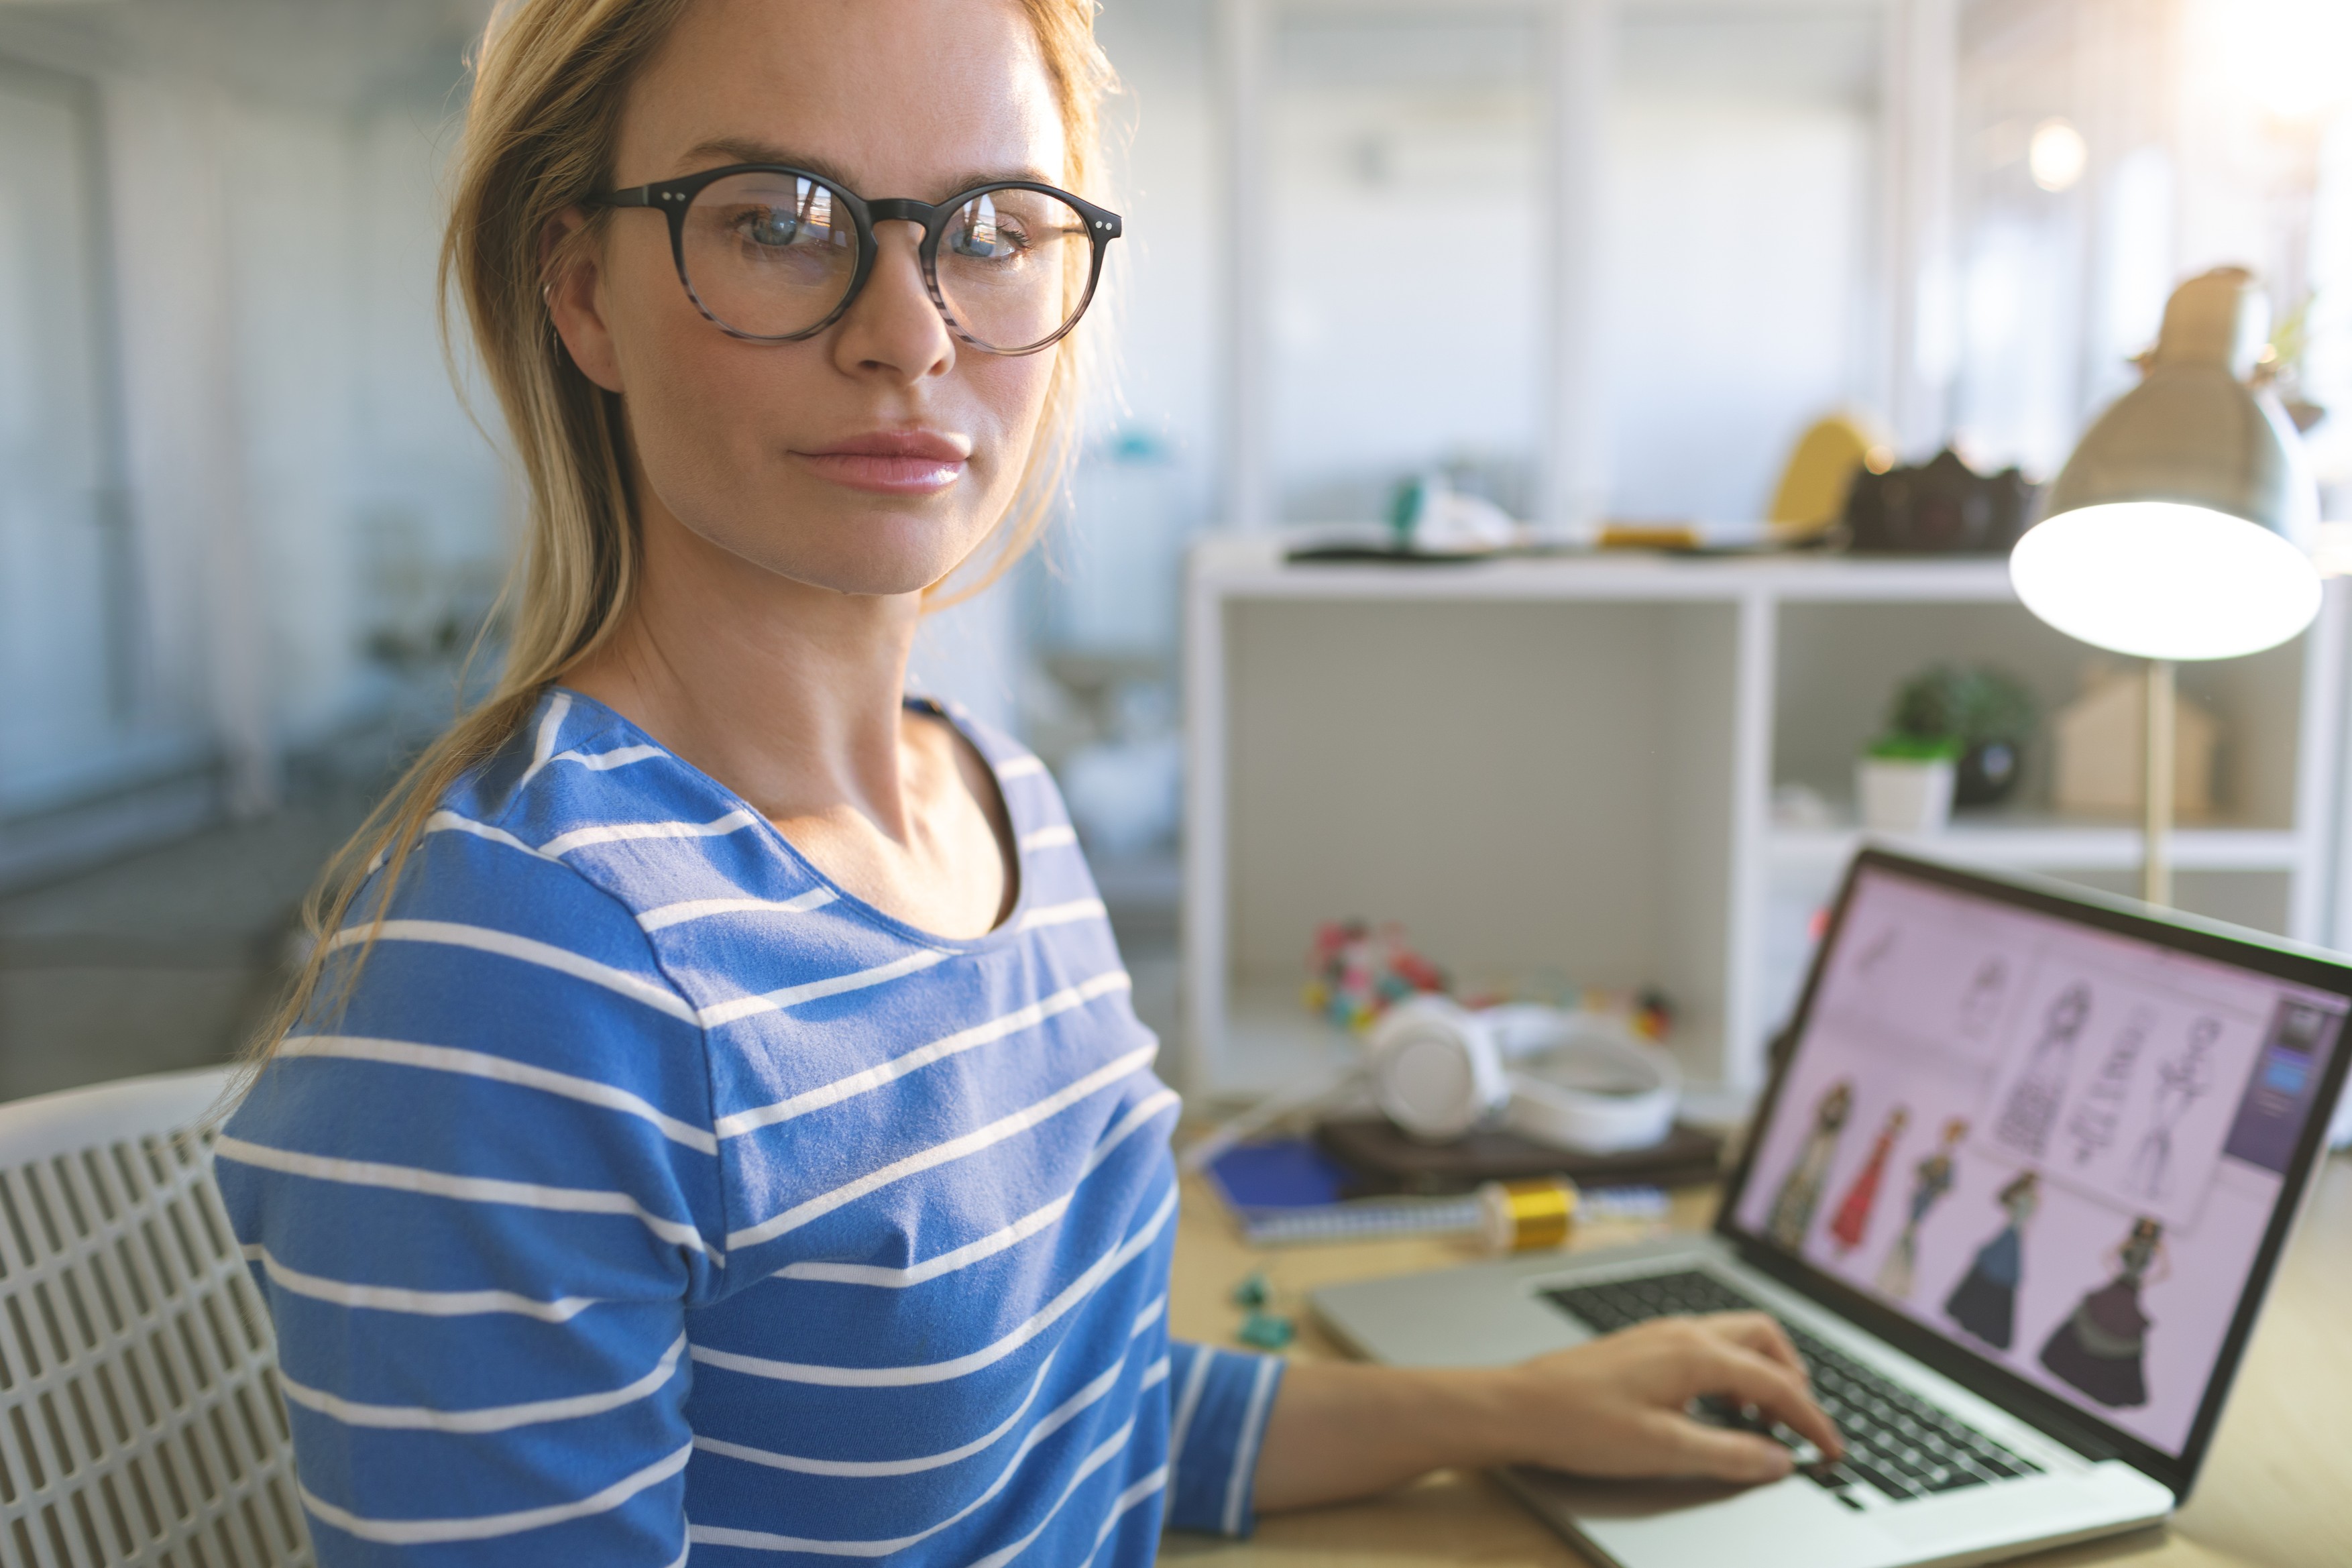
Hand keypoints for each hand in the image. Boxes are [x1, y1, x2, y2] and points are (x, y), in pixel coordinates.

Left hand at [1488, 1311, 1843, 1483]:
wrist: (1517, 1408)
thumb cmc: (1580, 1424)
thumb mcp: (1664, 1450)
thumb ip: (1729, 1454)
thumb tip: (1780, 1460)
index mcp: (1695, 1353)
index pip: (1777, 1382)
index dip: (1811, 1419)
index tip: (1832, 1450)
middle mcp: (1682, 1333)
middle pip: (1763, 1338)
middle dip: (1793, 1377)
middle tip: (1801, 1425)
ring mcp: (1660, 1336)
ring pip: (1733, 1339)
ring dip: (1761, 1374)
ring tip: (1764, 1422)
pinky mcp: (1643, 1349)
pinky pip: (1706, 1349)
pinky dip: (1730, 1374)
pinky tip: (1718, 1410)